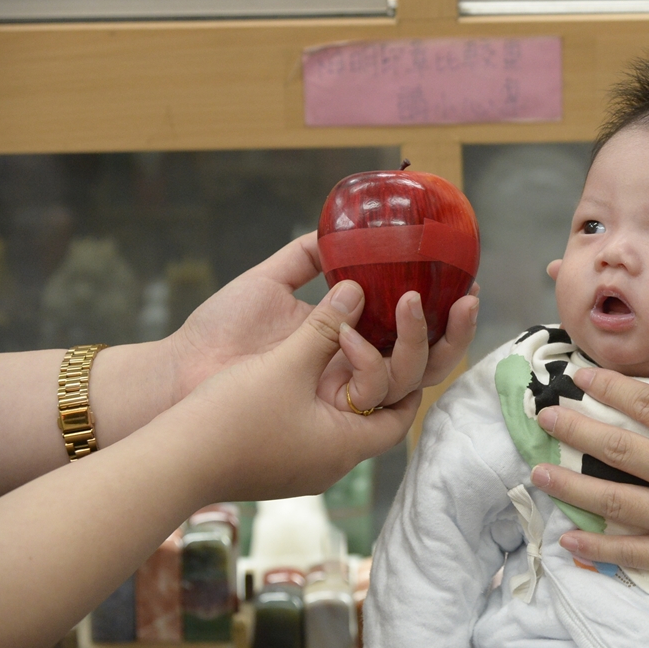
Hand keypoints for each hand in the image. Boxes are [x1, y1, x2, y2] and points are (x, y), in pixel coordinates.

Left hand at [167, 233, 477, 411]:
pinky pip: (375, 403)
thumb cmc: (219, 330)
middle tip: (468, 298)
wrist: (180, 372)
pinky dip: (379, 367)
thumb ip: (307, 257)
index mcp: (348, 339)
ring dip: (421, 343)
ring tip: (414, 303)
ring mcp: (345, 398)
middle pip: (426, 361)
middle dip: (454, 332)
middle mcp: (355, 372)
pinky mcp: (329, 419)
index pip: (410, 332)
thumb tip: (340, 229)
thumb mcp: (270, 280)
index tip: (461, 281)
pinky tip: (368, 335)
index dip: (441, 312)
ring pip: (410, 382)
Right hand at [167, 280, 426, 501]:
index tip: (407, 336)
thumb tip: (357, 290)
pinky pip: (314, 424)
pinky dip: (321, 393)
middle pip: (377, 413)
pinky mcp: (277, 460)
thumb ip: (325, 327)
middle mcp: (332, 462)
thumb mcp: (285, 365)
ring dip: (348, 379)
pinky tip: (309, 364)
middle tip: (384, 332)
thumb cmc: (230, 420)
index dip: (412, 374)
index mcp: (347, 444)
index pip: (402, 412)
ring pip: (343, 417)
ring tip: (349, 340)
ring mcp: (303, 465)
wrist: (166, 466)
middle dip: (384, 369)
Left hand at [531, 356, 648, 598]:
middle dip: (575, 429)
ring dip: (572, 485)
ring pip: (616, 501)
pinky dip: (599, 548)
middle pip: (621, 448)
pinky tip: (570, 539)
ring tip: (538, 472)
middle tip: (543, 417)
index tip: (579, 376)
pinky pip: (635, 554)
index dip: (610, 387)